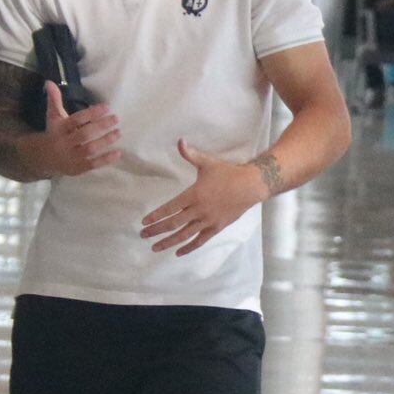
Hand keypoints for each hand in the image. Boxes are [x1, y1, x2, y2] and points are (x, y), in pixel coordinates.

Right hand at [30, 80, 120, 176]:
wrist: (41, 158)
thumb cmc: (53, 133)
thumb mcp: (52, 116)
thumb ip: (54, 99)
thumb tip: (50, 81)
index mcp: (60, 128)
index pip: (77, 119)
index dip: (91, 113)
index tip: (106, 106)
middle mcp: (65, 143)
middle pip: (85, 134)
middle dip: (101, 126)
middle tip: (116, 118)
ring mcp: (71, 157)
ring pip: (90, 149)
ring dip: (105, 141)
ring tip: (119, 132)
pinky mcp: (77, 168)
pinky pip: (92, 164)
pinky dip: (105, 160)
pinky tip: (118, 153)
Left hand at [140, 141, 273, 255]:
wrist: (250, 186)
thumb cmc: (227, 173)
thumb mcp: (207, 162)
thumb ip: (191, 154)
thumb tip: (179, 141)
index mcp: (194, 194)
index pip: (170, 208)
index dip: (156, 216)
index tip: (144, 222)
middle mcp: (199, 210)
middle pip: (173, 224)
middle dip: (156, 230)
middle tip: (143, 235)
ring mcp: (208, 221)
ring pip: (184, 235)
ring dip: (168, 242)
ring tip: (155, 247)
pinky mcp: (216, 227)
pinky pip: (200, 240)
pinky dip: (189, 247)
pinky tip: (178, 252)